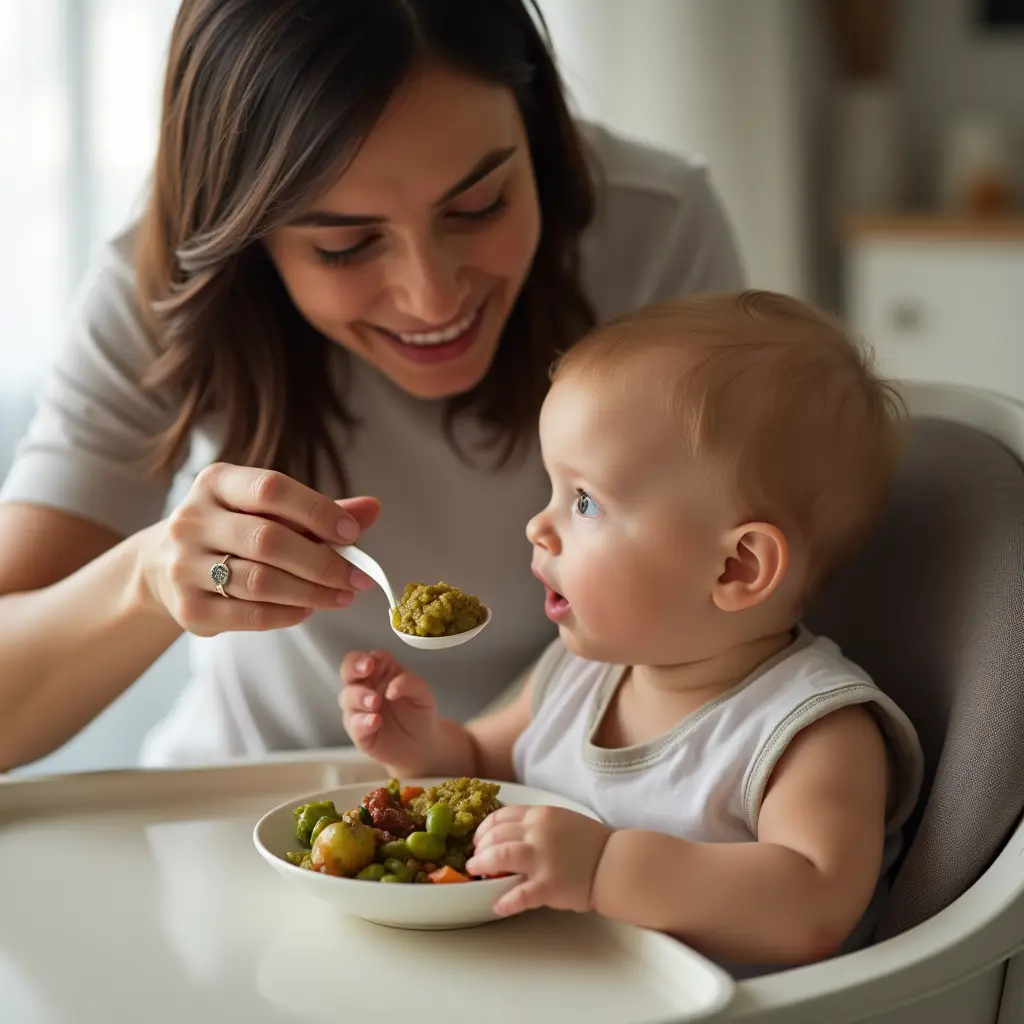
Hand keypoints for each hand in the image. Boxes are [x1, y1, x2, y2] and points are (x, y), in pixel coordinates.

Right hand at [143, 462, 379, 634]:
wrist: (165, 566)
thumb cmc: (235, 531)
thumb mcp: (270, 510)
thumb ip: (319, 511)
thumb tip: (373, 509)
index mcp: (216, 482)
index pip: (271, 488)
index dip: (317, 510)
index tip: (352, 533)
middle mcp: (192, 519)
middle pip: (268, 540)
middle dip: (323, 562)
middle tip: (358, 578)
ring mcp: (183, 565)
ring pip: (261, 581)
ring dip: (312, 592)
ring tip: (342, 596)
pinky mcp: (188, 608)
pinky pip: (249, 614)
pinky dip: (288, 614)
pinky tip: (308, 609)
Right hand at [339, 649, 436, 767]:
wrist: (421, 744)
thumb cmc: (418, 712)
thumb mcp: (422, 694)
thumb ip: (410, 683)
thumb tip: (393, 686)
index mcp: (381, 672)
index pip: (367, 658)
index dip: (364, 658)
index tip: (371, 663)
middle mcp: (366, 686)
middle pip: (348, 671)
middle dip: (353, 668)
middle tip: (366, 671)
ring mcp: (358, 709)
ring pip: (347, 697)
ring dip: (359, 697)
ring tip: (375, 702)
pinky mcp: (358, 731)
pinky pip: (354, 724)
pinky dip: (362, 721)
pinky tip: (374, 721)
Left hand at [466, 806, 611, 916]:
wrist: (615, 863)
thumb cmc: (591, 843)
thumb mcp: (561, 820)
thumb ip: (536, 825)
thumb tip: (509, 835)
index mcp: (541, 815)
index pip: (501, 816)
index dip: (484, 828)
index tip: (479, 839)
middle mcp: (538, 832)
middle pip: (495, 835)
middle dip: (479, 847)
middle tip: (475, 858)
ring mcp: (542, 858)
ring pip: (500, 855)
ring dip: (482, 864)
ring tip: (476, 872)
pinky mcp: (549, 885)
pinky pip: (519, 894)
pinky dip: (505, 901)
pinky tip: (497, 906)